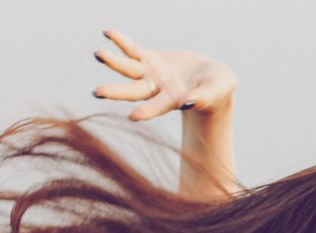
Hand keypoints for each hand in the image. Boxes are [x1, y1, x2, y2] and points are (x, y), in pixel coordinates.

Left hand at [92, 29, 237, 121]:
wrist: (211, 78)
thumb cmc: (218, 89)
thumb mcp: (216, 90)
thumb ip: (204, 97)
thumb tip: (190, 102)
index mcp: (173, 101)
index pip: (158, 107)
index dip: (148, 112)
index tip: (134, 117)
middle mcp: (157, 90)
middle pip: (134, 91)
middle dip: (116, 92)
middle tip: (97, 92)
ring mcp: (150, 74)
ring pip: (128, 69)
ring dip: (113, 62)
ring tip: (98, 54)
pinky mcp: (149, 59)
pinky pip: (132, 50)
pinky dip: (121, 42)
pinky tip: (107, 33)